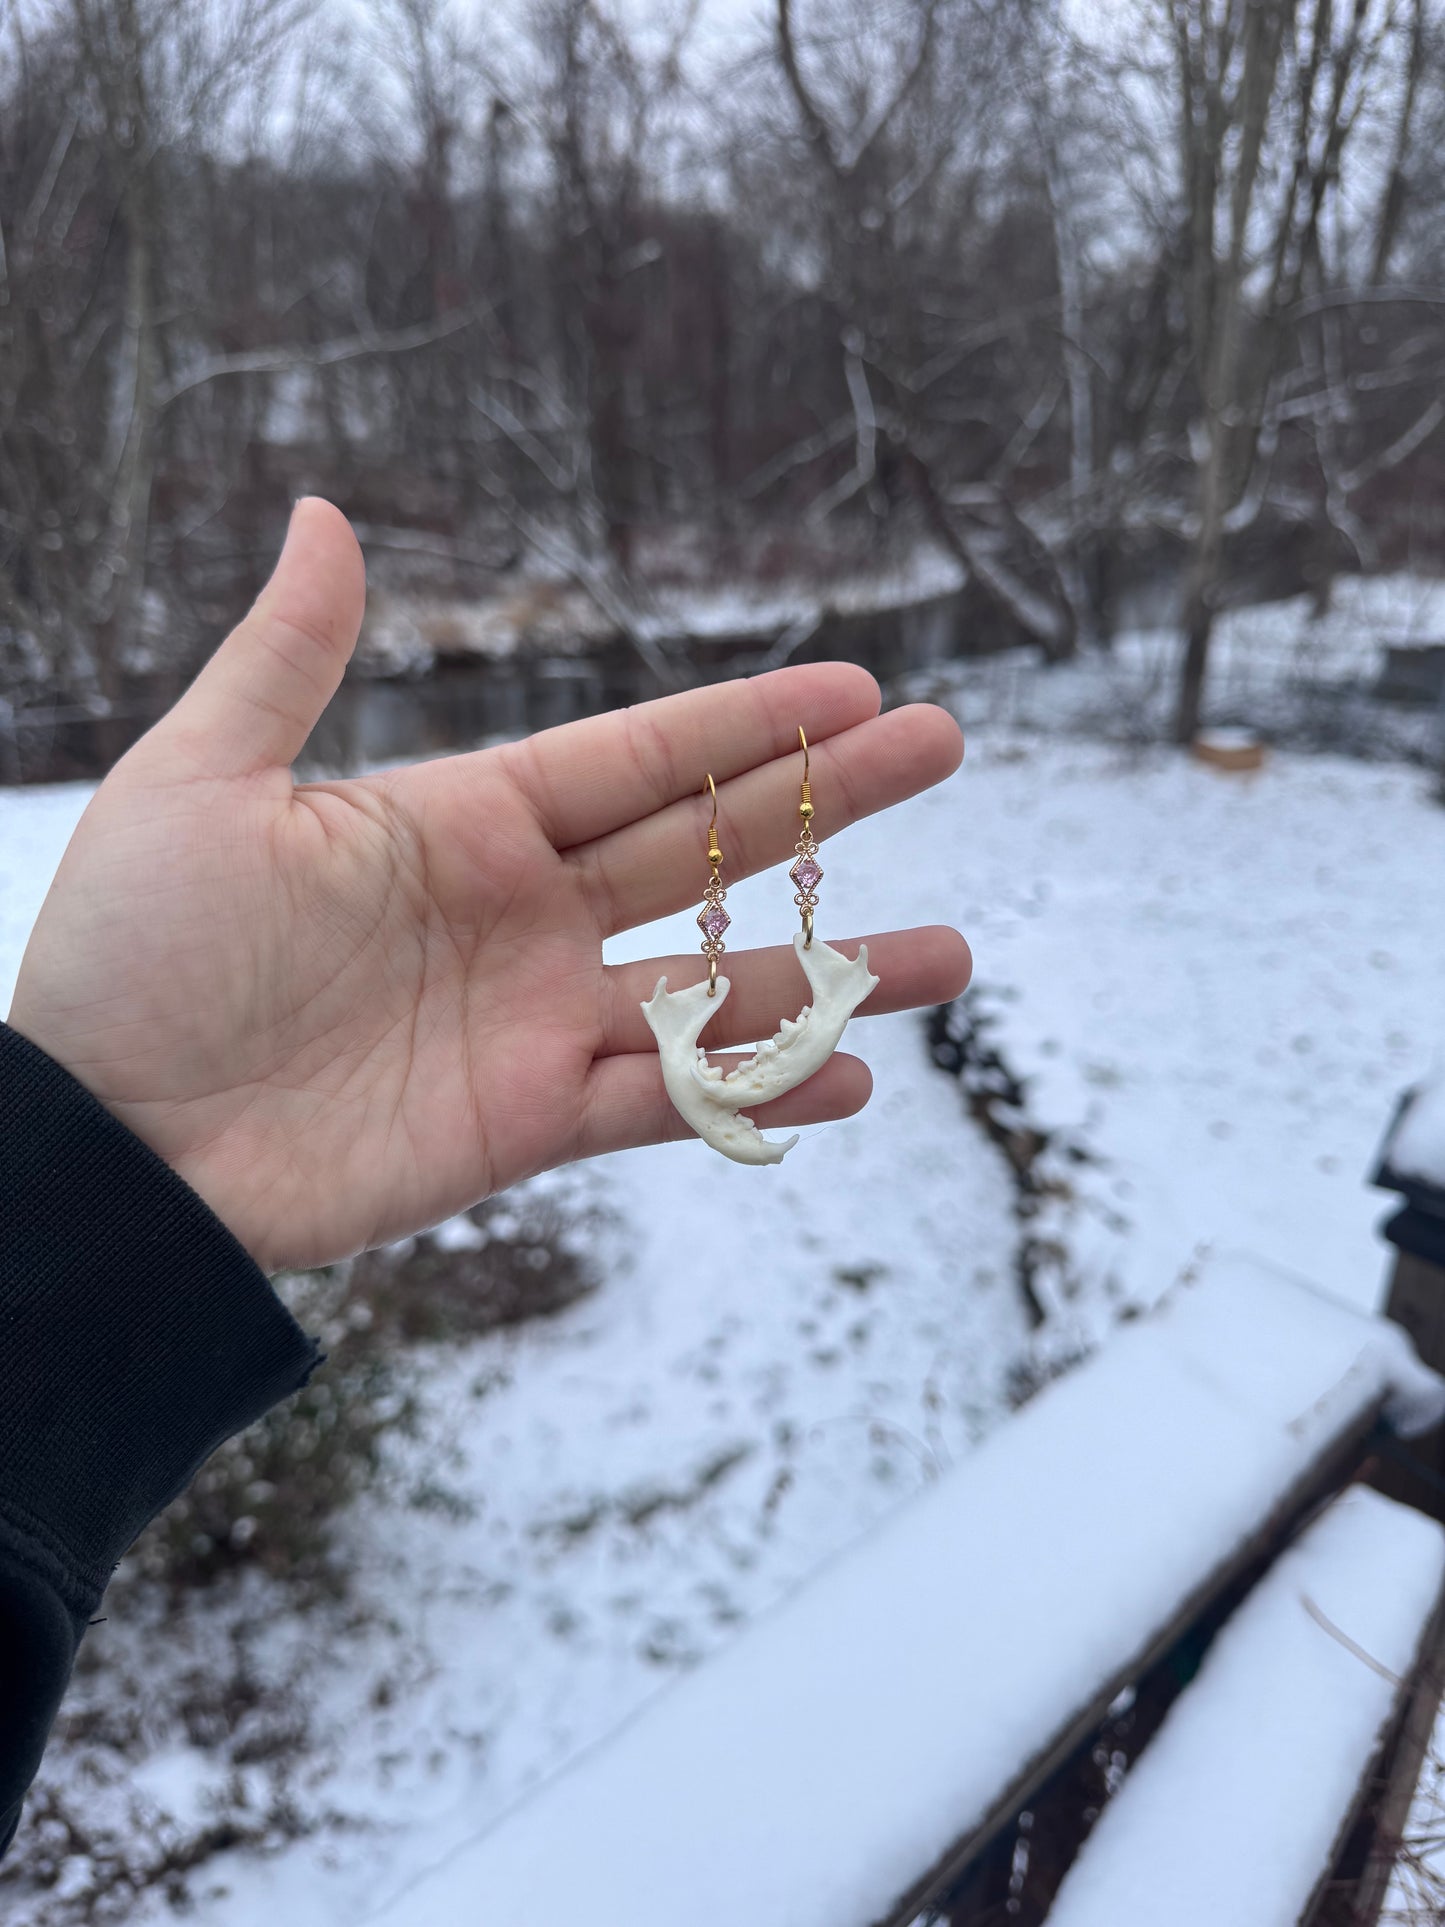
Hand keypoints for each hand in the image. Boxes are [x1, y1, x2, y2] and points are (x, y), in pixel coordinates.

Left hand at [8, 501, 968, 1270]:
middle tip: (943, 746)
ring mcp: (534, 1022)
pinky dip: (754, 1095)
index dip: (749, 720)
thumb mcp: (199, 779)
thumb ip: (286, 656)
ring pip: (713, 988)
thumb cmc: (132, 953)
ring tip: (954, 956)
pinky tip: (846, 1080)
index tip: (855, 681)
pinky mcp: (524, 1123)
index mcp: (461, 823)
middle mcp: (522, 916)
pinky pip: (661, 1103)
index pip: (639, 758)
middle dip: (828, 800)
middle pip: (708, 848)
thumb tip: (325, 512)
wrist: (105, 1140)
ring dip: (832, 972)